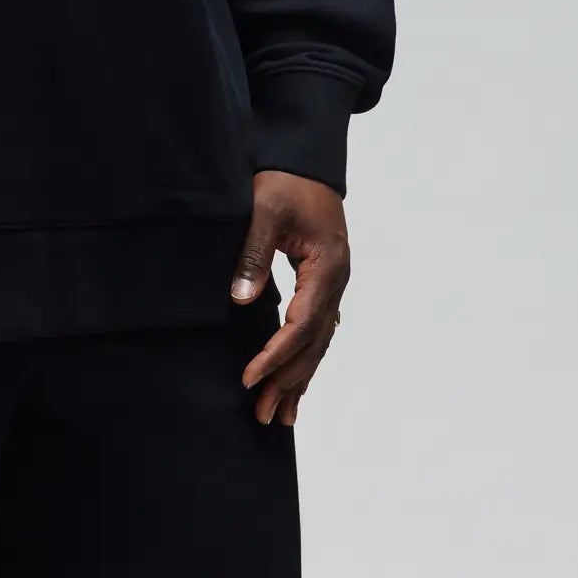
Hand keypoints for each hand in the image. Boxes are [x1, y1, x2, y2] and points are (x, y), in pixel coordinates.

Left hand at [229, 170, 348, 426]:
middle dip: (288, 380)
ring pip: (318, 342)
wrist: (307, 161)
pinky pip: (317, 330)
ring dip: (299, 377)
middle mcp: (337, 283)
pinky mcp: (324, 283)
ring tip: (282, 415)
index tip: (250, 378)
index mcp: (326, 268)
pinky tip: (298, 379)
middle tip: (264, 416)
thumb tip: (241, 299)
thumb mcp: (265, 211)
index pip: (301, 325)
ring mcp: (334, 285)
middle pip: (313, 343)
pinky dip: (306, 357)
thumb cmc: (285, 182)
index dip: (275, 355)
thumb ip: (254, 253)